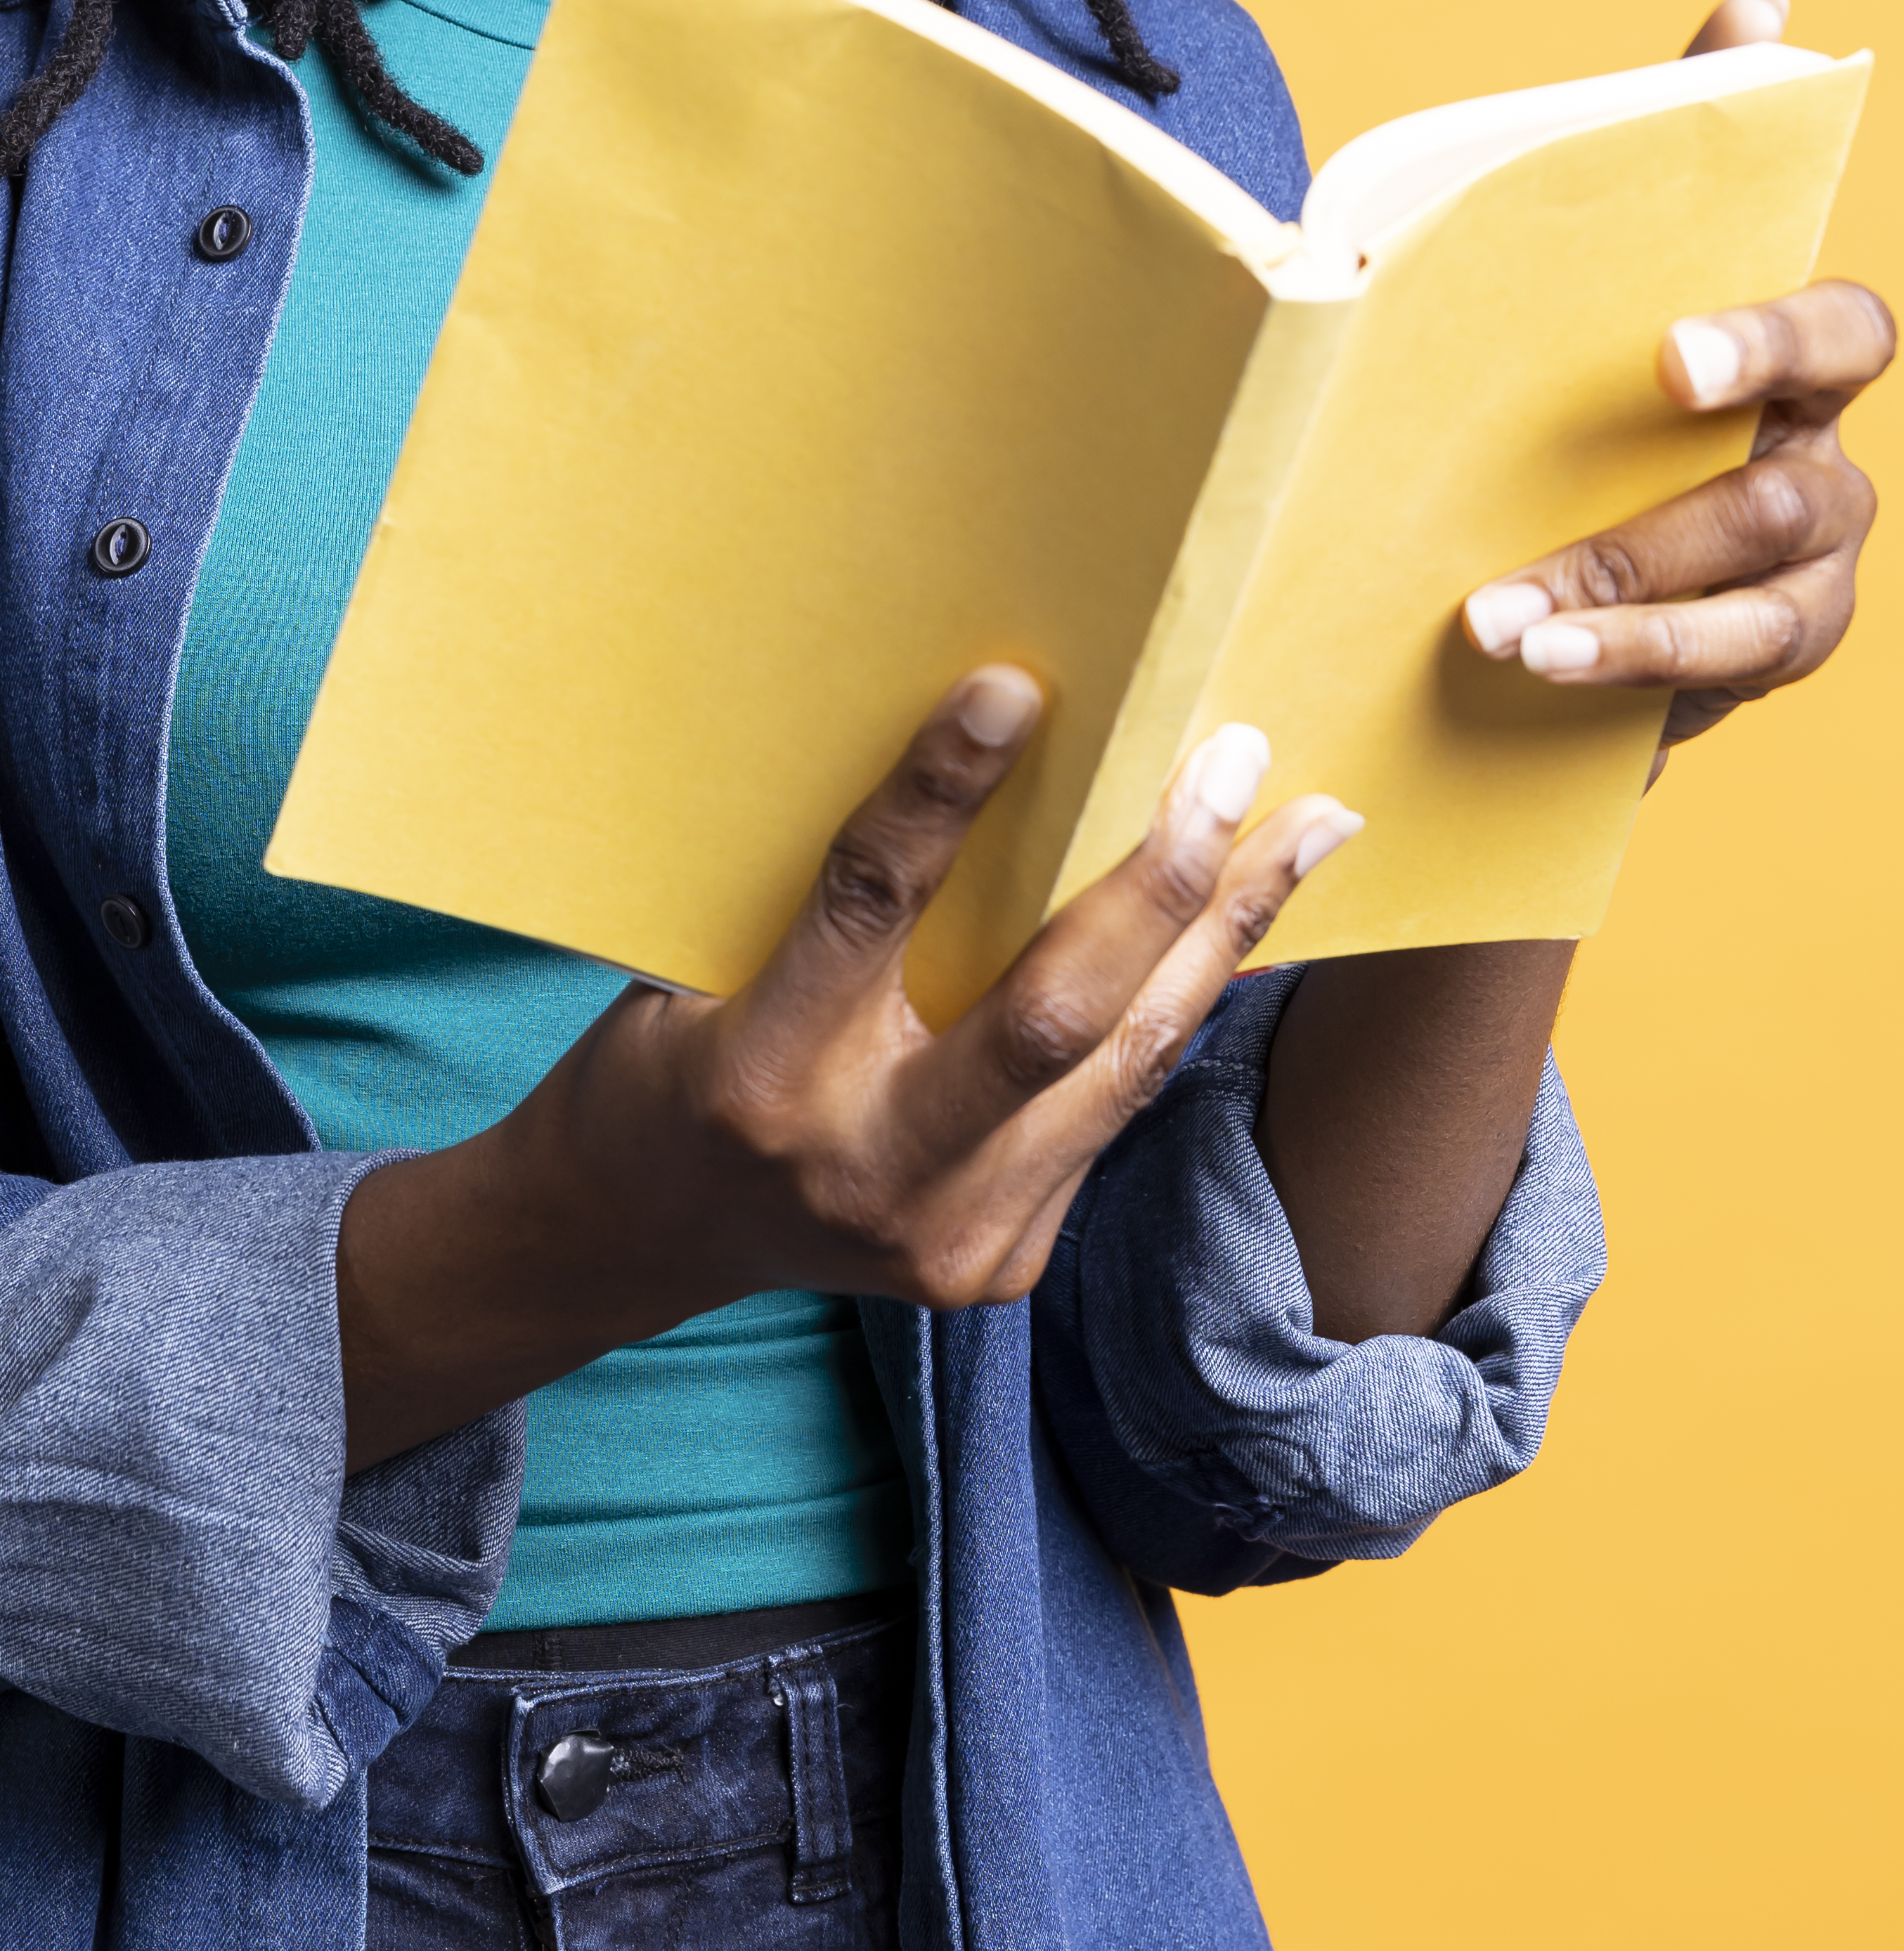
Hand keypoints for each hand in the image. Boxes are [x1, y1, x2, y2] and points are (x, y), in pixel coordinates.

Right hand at [336, 680, 1360, 1467]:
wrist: (641, 1237)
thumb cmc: (667, 1058)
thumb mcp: (700, 961)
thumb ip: (826, 896)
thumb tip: (972, 749)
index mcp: (761, 1075)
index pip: (871, 904)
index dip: (940, 792)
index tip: (1012, 689)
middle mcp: (867, 1172)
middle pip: (1053, 1015)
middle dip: (1163, 880)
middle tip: (1231, 762)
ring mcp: (951, 1237)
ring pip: (1125, 1067)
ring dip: (1227, 938)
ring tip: (1308, 829)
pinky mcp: (1004, 1261)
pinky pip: (1113, 1108)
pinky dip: (1176, 1006)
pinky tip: (1238, 923)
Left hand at [1461, 0, 1891, 758]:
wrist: (1580, 532)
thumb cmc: (1602, 380)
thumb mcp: (1608, 269)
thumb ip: (1676, 139)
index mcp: (1796, 363)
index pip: (1836, 332)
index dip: (1765, 337)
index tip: (1666, 359)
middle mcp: (1825, 465)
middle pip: (1778, 492)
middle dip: (1652, 528)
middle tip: (1535, 543)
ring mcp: (1810, 575)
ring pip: (1749, 601)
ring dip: (1620, 614)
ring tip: (1497, 629)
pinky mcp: (1762, 660)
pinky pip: (1714, 674)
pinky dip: (1625, 670)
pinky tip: (1540, 671)